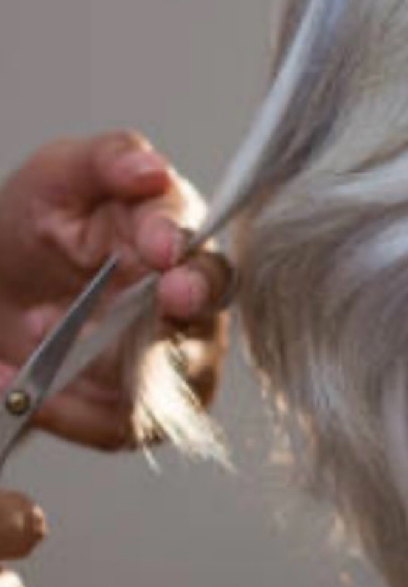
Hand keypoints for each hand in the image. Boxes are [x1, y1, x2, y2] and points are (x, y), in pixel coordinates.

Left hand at [0, 132, 230, 448]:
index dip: (185, 248)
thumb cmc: (37, 231)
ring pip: (176, 377)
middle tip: (169, 298)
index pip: (201, 246)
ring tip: (33, 337)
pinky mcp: (141, 410)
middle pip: (210, 313)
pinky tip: (15, 382)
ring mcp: (172, 360)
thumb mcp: (56, 178)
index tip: (160, 244)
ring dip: (105, 362)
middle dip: (190, 305)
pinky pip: (126, 426)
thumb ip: (106, 161)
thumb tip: (151, 169)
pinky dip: (67, 411)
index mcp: (177, 241)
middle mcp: (189, 303)